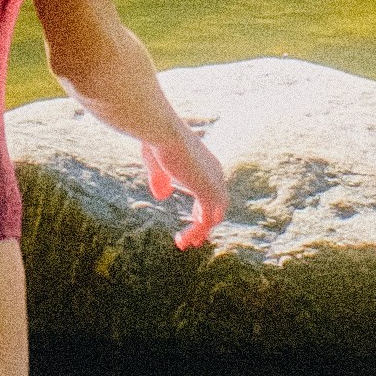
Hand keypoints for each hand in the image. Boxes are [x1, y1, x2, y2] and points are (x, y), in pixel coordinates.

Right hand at [143, 105, 226, 251]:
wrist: (162, 130)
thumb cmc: (156, 140)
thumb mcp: (156, 161)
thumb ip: (160, 178)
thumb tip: (163, 196)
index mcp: (208, 164)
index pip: (214, 191)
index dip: (204, 208)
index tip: (194, 221)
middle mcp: (216, 173)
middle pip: (219, 206)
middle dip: (206, 224)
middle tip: (196, 242)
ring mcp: (214, 183)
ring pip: (214, 217)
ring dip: (199, 233)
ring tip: (182, 244)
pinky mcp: (208, 192)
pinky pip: (205, 221)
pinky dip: (196, 233)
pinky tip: (181, 239)